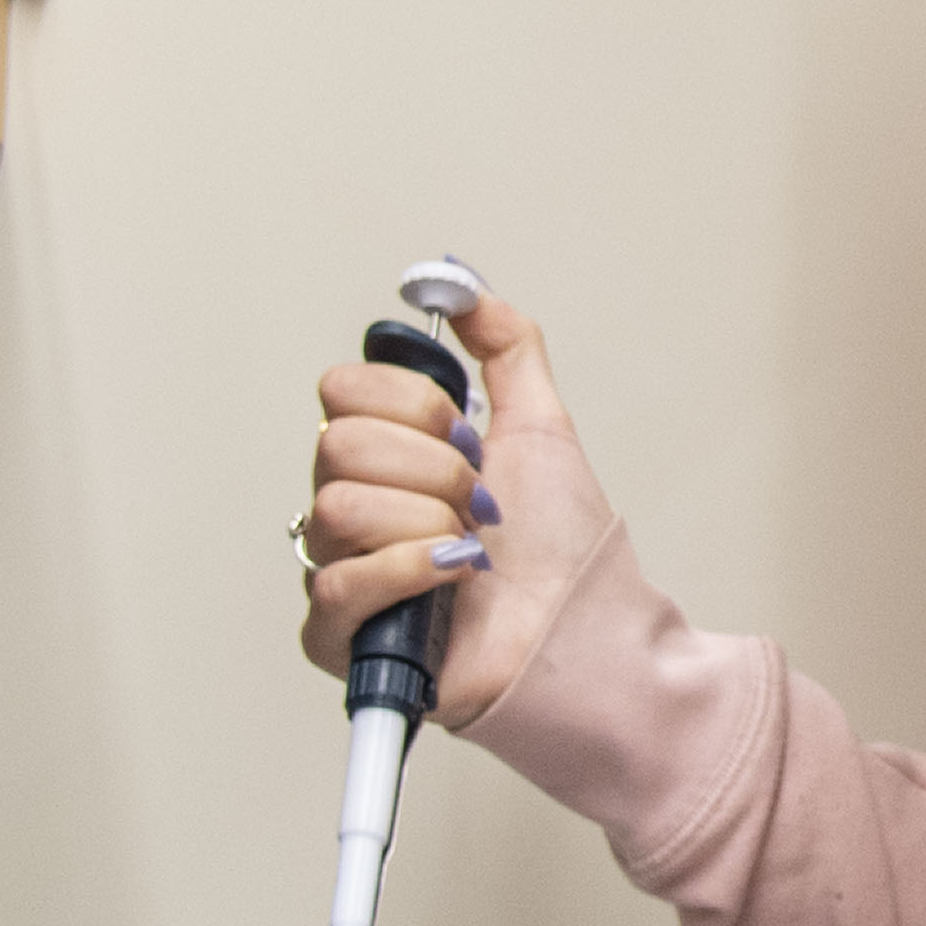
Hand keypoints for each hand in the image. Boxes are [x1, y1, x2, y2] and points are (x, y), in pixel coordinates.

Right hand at [298, 286, 618, 733]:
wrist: (589, 638)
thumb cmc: (565, 554)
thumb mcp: (542, 426)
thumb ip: (507, 347)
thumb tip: (462, 286)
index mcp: (388, 457)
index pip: (343, 391)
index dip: (413, 405)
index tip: (470, 433)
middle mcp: (356, 510)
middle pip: (338, 443)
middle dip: (433, 466)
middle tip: (481, 500)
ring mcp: (344, 572)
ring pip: (338, 505)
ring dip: (428, 521)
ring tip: (472, 549)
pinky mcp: (344, 639)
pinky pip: (336, 583)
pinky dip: (406, 571)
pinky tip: (453, 577)